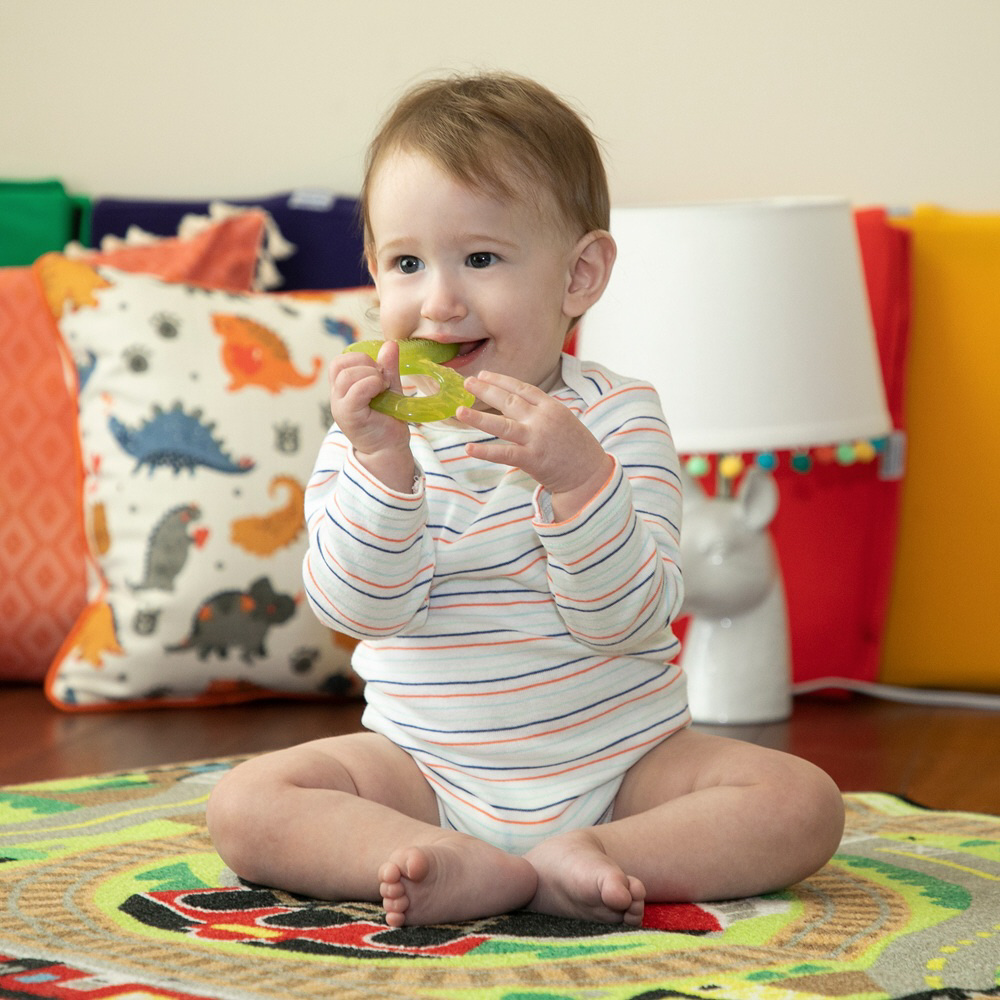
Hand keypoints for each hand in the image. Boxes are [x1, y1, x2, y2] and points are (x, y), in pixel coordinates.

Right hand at [328, 341, 414, 490]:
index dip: (361, 359)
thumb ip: (388, 368)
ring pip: (347, 375)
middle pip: (340, 364)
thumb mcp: (389, 388)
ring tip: (382, 389)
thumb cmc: (387, 420)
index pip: (340, 361)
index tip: (379, 373)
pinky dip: (371, 385)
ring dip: (371, 376)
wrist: (389, 449)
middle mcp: (336, 396)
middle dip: (366, 365)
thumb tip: (390, 344)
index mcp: (342, 388)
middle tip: (381, 382)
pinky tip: (380, 393)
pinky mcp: (348, 416)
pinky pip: (355, 391)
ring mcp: (339, 406)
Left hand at [458, 371, 613, 519]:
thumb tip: (517, 404)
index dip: (500, 380)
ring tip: (459, 411)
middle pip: (508, 400)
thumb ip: (541, 411)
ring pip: (502, 424)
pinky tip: (469, 448)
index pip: (521, 388)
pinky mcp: (532, 459)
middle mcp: (542, 418)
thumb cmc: (577, 448)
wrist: (590, 475)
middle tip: (466, 383)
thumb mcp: (563, 420)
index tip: (483, 375)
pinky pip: (504, 453)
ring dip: (478, 417)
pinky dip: (485, 451)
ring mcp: (536, 438)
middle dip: (485, 390)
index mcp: (551, 406)